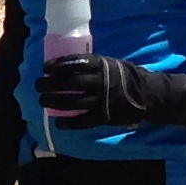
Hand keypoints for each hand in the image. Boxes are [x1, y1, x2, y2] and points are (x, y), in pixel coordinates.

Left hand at [36, 53, 157, 127]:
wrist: (147, 94)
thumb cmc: (124, 76)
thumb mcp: (110, 63)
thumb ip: (91, 65)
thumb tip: (65, 65)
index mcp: (101, 65)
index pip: (75, 62)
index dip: (58, 65)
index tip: (45, 68)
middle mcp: (100, 82)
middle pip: (70, 82)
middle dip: (50, 84)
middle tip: (38, 85)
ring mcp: (102, 100)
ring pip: (73, 101)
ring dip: (54, 101)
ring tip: (42, 101)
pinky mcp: (104, 116)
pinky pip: (83, 121)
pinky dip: (69, 122)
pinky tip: (58, 122)